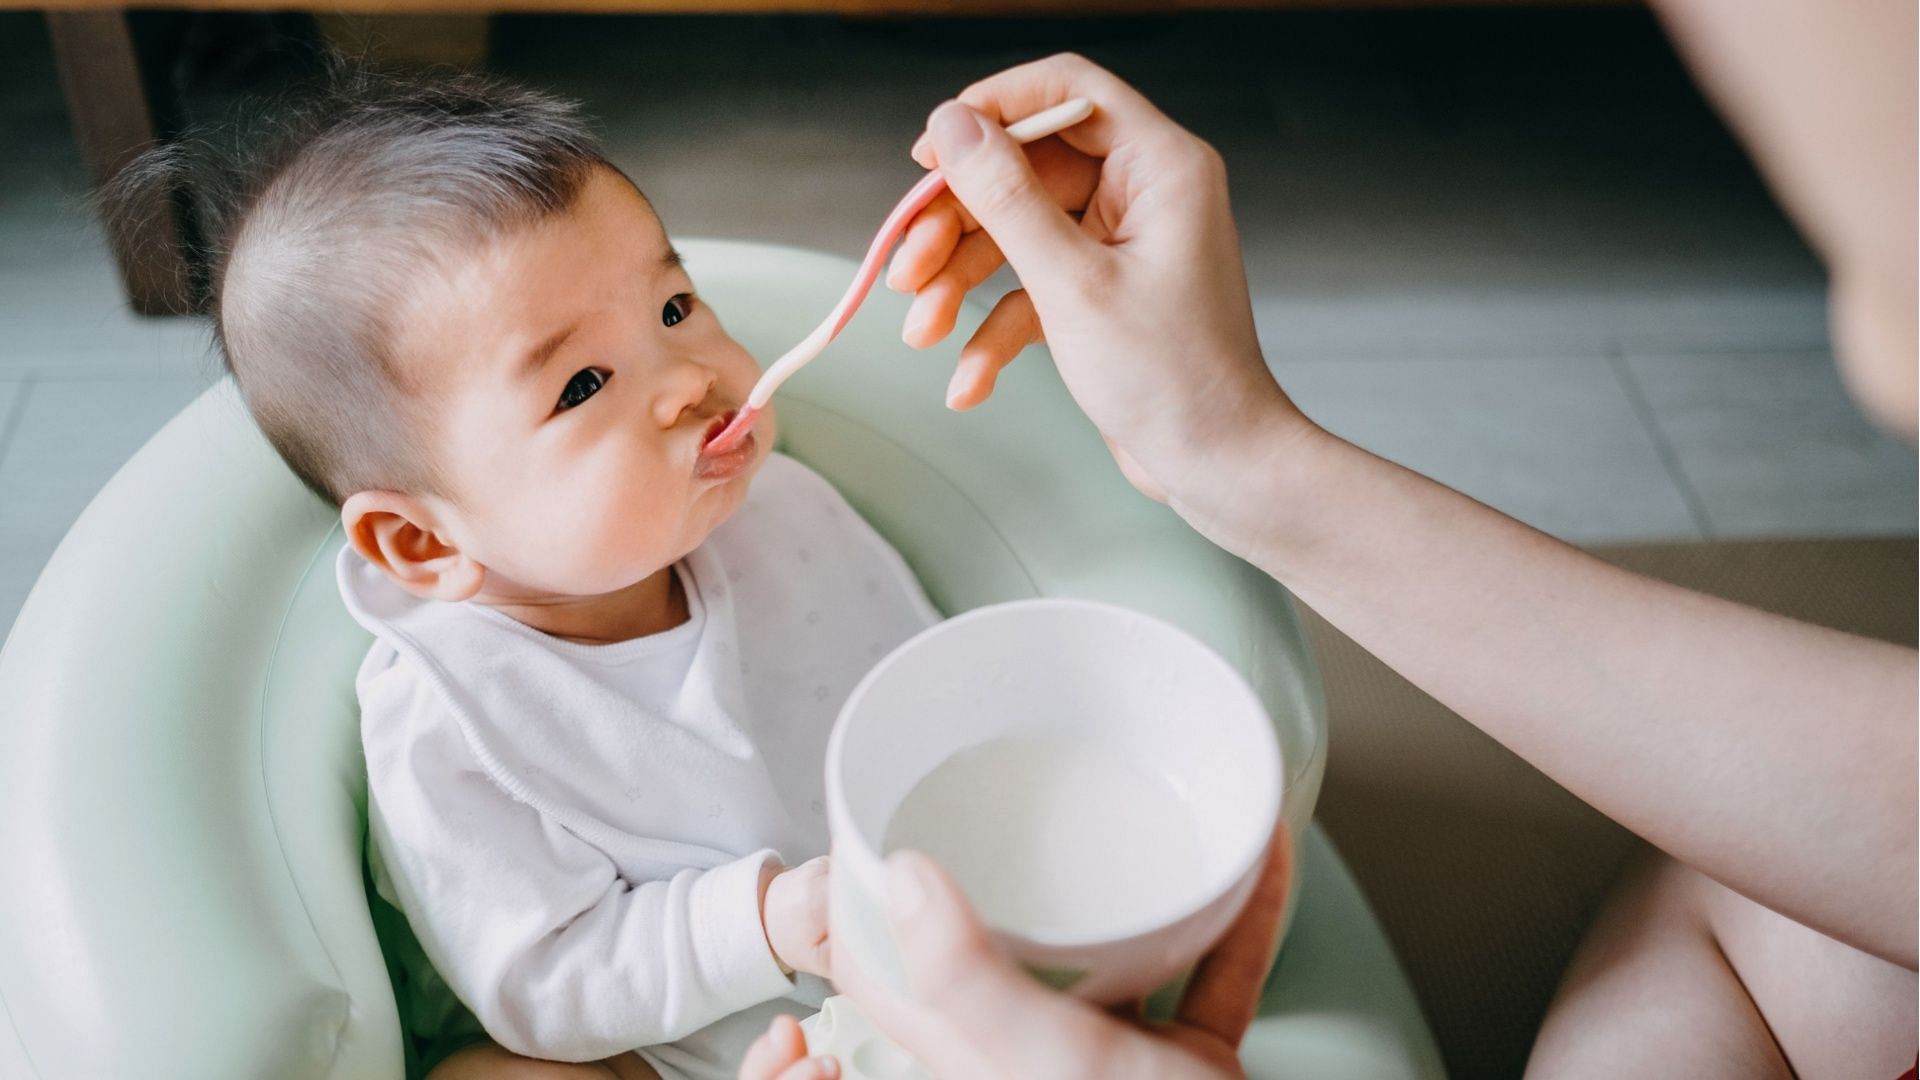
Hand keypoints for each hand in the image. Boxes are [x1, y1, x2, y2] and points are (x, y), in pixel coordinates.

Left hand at [741, 827, 1291, 1079]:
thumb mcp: (1045, 1059)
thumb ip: (969, 978)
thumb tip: (899, 877)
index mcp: (974, 1054)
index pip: (890, 974)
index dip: (872, 904)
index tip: (881, 824)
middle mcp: (1035, 1050)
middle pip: (999, 948)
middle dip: (999, 871)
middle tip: (1004, 794)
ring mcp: (1116, 1053)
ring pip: (1108, 947)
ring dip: (1123, 882)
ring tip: (1127, 812)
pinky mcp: (1191, 1056)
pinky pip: (1214, 965)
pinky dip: (1239, 912)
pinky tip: (1258, 859)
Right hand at [891, 54, 1318, 536]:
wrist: (1217, 465)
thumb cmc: (1175, 379)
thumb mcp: (1073, 284)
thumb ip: (1007, 198)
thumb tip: (953, 126)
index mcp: (1160, 167)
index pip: (1067, 91)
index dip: (991, 109)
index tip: (929, 152)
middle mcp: (1143, 194)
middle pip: (1024, 171)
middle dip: (957, 224)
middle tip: (905, 267)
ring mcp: (1120, 245)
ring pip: (1016, 235)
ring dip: (962, 283)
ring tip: (922, 330)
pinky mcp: (1101, 294)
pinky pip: (1031, 290)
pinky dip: (995, 331)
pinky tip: (968, 381)